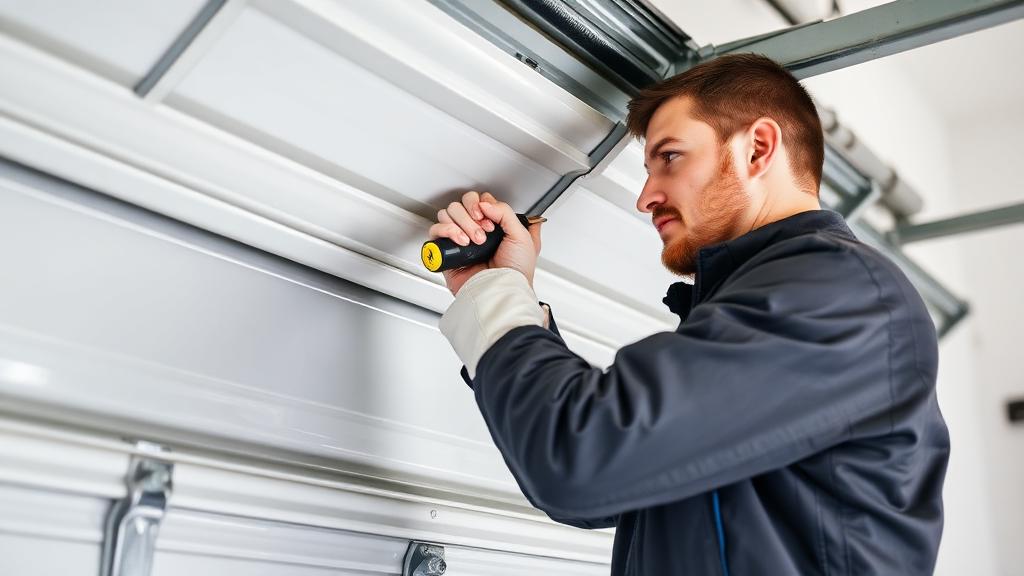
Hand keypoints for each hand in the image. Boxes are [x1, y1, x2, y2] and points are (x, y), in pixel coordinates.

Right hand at [428, 191, 542, 294]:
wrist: (502, 290)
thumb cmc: (516, 272)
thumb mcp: (522, 236)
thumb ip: (505, 211)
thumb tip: (484, 203)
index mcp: (493, 226)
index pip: (478, 201)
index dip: (482, 205)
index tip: (489, 219)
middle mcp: (474, 231)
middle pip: (461, 205)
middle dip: (471, 216)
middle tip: (483, 232)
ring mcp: (459, 241)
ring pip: (447, 214)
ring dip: (462, 224)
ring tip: (473, 241)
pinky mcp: (446, 252)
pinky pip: (435, 231)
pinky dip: (447, 231)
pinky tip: (461, 242)